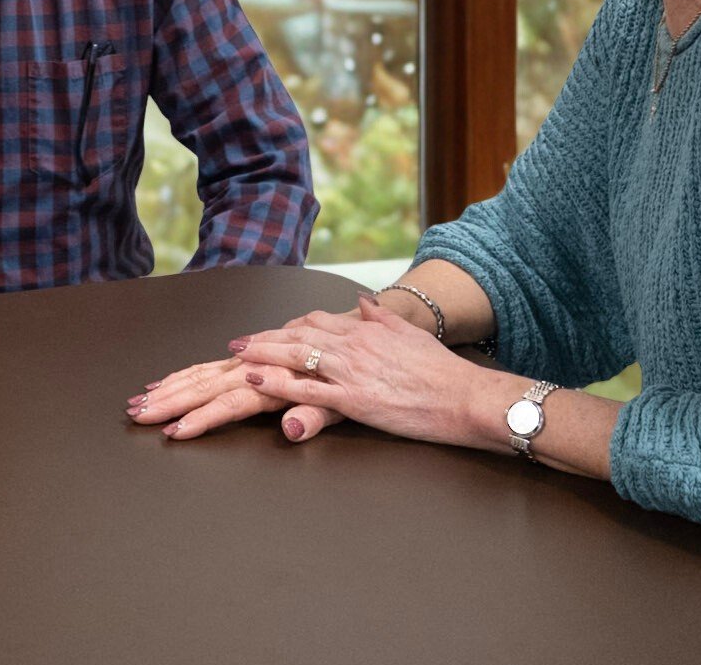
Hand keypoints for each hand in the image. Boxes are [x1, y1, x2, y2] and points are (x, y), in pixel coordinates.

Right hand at [126, 311, 352, 442]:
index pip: (228, 403)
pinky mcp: (247, 360)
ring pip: (200, 375)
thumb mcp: (340, 403)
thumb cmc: (349, 375)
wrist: (352, 334)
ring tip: (141, 401)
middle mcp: (254, 370)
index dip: (200, 418)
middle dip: (169, 401)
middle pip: (203, 386)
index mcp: (274, 382)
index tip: (173, 431)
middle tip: (138, 414)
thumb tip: (288, 428)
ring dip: (170, 388)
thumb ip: (313, 415)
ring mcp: (247, 364)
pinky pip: (210, 367)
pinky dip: (184, 376)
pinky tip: (167, 382)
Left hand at [227, 294, 493, 447]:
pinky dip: (278, 383)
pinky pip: (307, 389)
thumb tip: (363, 301)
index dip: (287, 327)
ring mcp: (350, 370)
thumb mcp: (409, 334)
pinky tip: (256, 381)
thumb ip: (381, 317)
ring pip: (295, 357)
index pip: (315, 322)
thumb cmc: (442, 370)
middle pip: (297, 336)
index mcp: (364, 330)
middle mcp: (352, 345)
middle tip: (236, 344)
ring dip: (260, 355)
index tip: (267, 332)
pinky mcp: (354, 399)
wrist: (466, 396)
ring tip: (234, 356)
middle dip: (263, 339)